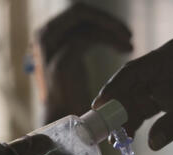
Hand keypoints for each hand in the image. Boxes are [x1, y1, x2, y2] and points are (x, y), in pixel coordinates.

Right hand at [33, 3, 132, 122]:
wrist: (61, 125)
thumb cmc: (71, 97)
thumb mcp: (73, 64)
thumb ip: (78, 44)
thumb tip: (101, 27)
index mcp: (47, 37)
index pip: (75, 14)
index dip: (101, 18)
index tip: (123, 33)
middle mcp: (43, 40)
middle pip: (78, 12)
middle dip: (106, 19)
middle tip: (128, 33)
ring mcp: (50, 51)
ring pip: (82, 20)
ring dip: (110, 26)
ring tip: (129, 39)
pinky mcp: (61, 63)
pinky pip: (86, 37)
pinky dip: (109, 39)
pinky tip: (125, 48)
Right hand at [93, 38, 172, 149]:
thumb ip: (172, 125)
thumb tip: (151, 144)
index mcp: (167, 57)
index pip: (131, 72)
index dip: (112, 89)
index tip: (98, 107)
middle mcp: (163, 65)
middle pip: (131, 86)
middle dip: (118, 109)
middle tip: (106, 131)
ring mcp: (166, 78)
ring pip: (139, 98)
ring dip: (129, 117)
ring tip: (117, 138)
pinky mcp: (171, 91)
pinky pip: (151, 105)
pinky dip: (142, 119)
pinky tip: (132, 134)